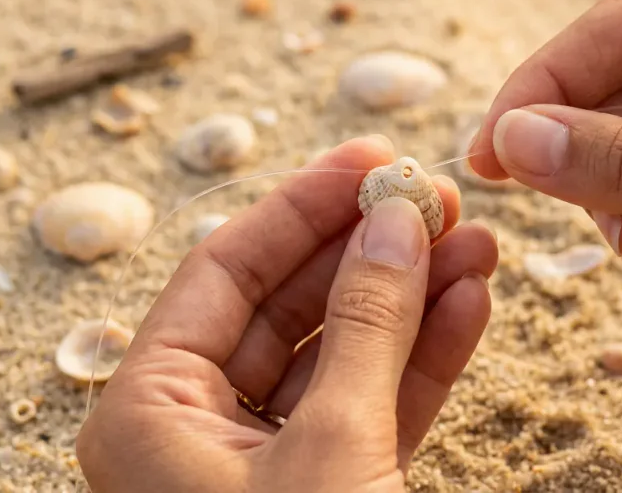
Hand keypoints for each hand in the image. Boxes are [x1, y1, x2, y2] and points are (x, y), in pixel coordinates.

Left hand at [76, 135, 498, 491]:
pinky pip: (372, 405)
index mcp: (148, 411)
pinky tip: (467, 303)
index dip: (302, 207)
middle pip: (287, 305)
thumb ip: (364, 327)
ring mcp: (263, 464)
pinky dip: (422, 359)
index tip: (372, 161)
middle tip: (435, 198)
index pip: (224, 270)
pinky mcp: (326, 490)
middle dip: (366, 251)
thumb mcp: (333, 450)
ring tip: (472, 244)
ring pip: (340, 353)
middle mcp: (194, 431)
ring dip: (409, 298)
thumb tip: (392, 223)